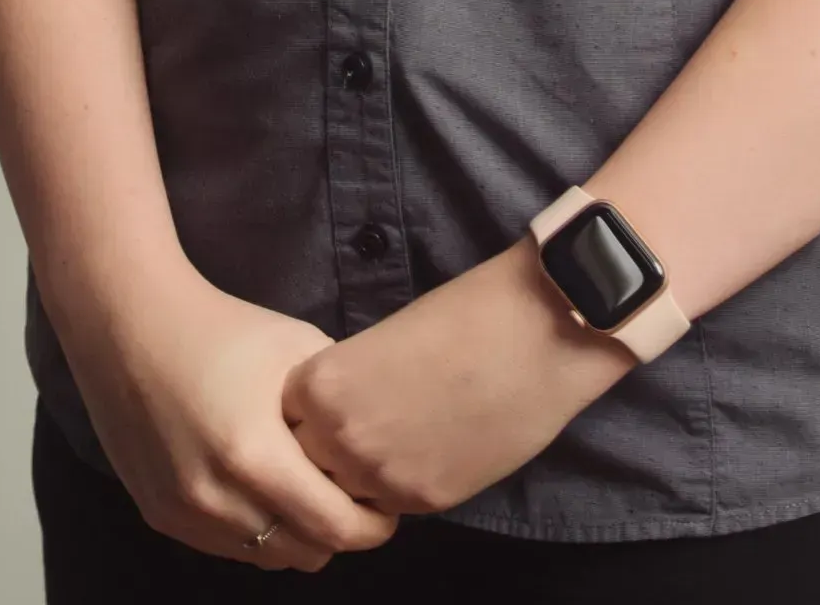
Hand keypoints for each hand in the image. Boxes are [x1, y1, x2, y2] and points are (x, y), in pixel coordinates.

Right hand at [57, 258, 402, 571]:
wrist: (132, 324)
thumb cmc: (222, 328)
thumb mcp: (298, 349)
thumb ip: (339, 405)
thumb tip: (378, 440)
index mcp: (256, 457)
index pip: (334, 528)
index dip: (372, 525)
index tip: (386, 508)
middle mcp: (216, 499)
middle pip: (303, 553)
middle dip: (336, 532)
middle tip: (349, 498)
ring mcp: (183, 513)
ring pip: (264, 556)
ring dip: (292, 535)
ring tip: (303, 491)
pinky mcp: (160, 515)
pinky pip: (225, 546)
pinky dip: (252, 529)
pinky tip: (259, 487)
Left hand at [280, 240, 633, 517]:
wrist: (534, 334)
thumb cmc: (465, 314)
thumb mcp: (384, 341)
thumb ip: (350, 384)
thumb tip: (341, 412)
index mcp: (323, 384)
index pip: (284, 419)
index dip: (306, 414)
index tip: (329, 405)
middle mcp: (340, 437)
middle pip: (305, 465)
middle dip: (324, 452)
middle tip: (362, 427)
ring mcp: (381, 476)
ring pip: (345, 495)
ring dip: (360, 476)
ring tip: (394, 442)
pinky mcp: (424, 500)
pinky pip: (390, 505)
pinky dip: (398, 486)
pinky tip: (424, 452)